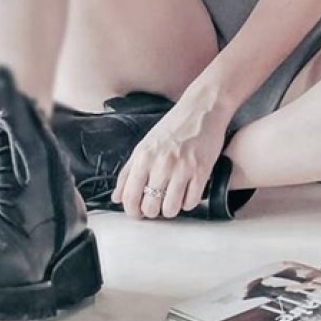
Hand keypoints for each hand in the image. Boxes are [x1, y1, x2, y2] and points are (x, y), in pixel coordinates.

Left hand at [110, 94, 230, 219]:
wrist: (203, 109)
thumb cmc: (175, 125)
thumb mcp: (146, 144)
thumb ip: (129, 171)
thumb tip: (117, 197)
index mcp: (144, 156)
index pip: (129, 196)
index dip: (132, 210)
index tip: (137, 212)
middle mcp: (161, 163)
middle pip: (150, 208)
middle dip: (152, 211)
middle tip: (157, 204)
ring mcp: (182, 168)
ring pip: (170, 210)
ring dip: (171, 209)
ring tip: (173, 198)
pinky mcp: (201, 171)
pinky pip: (191, 203)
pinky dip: (188, 202)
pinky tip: (187, 191)